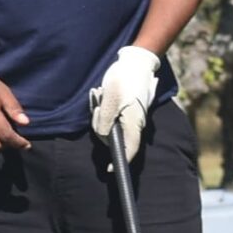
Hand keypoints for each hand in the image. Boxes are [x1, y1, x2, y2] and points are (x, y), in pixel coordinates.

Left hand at [89, 45, 162, 160]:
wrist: (134, 62)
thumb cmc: (124, 80)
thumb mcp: (110, 101)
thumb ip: (105, 121)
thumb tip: (103, 137)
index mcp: (134, 123)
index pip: (130, 149)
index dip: (121, 161)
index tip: (110, 170)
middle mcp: (133, 122)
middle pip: (113, 136)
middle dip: (100, 124)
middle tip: (98, 107)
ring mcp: (130, 116)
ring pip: (109, 124)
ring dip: (99, 113)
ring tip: (100, 95)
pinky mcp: (125, 109)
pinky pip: (110, 115)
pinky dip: (102, 107)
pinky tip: (100, 94)